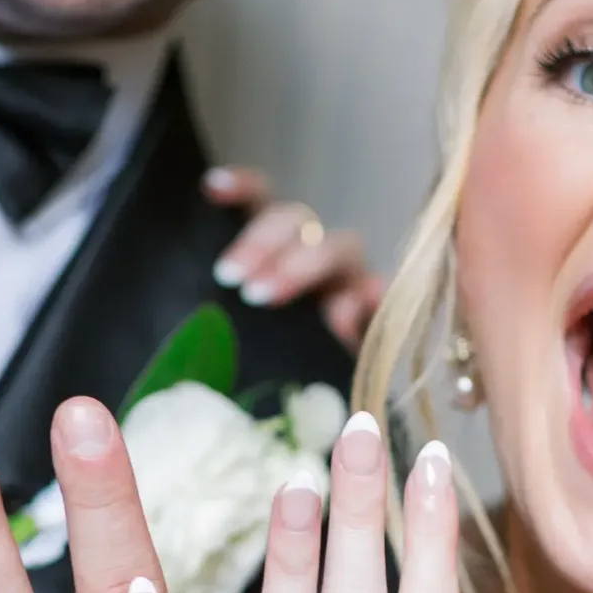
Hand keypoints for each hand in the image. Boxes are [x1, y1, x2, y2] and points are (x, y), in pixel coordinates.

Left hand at [201, 166, 382, 351]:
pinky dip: (371, 296)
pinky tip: (353, 311)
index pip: (261, 200)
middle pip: (297, 220)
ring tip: (265, 297)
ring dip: (301, 265)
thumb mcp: (233, 332)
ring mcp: (350, 280)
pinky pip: (382, 296)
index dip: (241, 187)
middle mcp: (313, 252)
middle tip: (230, 277)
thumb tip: (218, 294)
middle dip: (262, 242)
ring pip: (340, 247)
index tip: (211, 187)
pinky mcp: (378, 314)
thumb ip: (219, 313)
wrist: (314, 405)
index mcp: (275, 246)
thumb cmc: (256, 359)